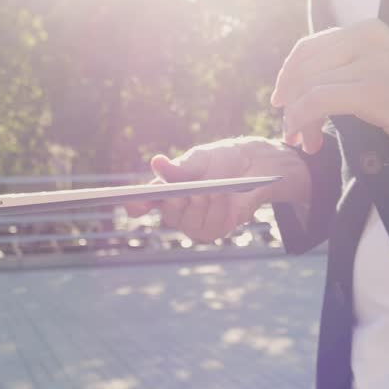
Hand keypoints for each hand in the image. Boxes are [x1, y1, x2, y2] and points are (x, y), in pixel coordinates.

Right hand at [124, 137, 311, 242]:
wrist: (254, 166)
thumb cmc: (220, 160)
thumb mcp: (200, 159)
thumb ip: (180, 168)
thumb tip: (157, 163)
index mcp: (165, 191)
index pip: (142, 203)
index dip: (136, 205)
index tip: (134, 204)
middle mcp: (177, 210)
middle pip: (170, 215)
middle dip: (181, 203)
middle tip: (192, 191)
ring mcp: (196, 223)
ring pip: (191, 225)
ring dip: (203, 207)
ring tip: (214, 190)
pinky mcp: (216, 229)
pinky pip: (212, 228)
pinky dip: (218, 212)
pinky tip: (224, 196)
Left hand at [271, 18, 388, 181]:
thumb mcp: (387, 69)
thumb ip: (353, 68)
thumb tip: (309, 85)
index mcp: (369, 31)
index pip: (310, 48)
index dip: (290, 77)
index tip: (285, 103)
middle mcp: (367, 38)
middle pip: (303, 66)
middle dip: (290, 101)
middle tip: (293, 131)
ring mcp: (370, 63)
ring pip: (307, 85)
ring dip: (296, 118)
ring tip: (304, 141)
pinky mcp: (373, 90)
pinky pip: (318, 101)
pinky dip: (303, 121)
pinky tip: (309, 139)